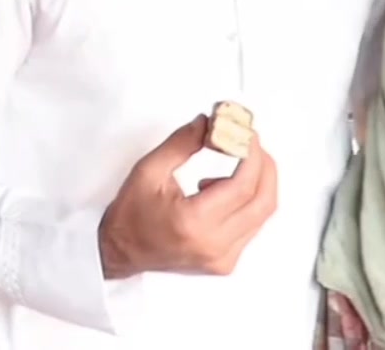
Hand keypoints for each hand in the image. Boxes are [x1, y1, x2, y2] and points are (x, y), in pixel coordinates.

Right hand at [98, 114, 276, 278]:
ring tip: (235, 160)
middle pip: (263, 201)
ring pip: (262, 213)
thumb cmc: (130, 214)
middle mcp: (214, 246)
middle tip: (250, 141)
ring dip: (257, 181)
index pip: (242, 185)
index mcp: (194, 223)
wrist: (120, 252)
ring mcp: (222, 258)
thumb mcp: (150, 169)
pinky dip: (248, 199)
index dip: (251, 154)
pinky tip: (222, 186)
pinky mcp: (224, 261)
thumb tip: (209, 122)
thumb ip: (182, 142)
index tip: (246, 132)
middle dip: (264, 165)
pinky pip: (252, 225)